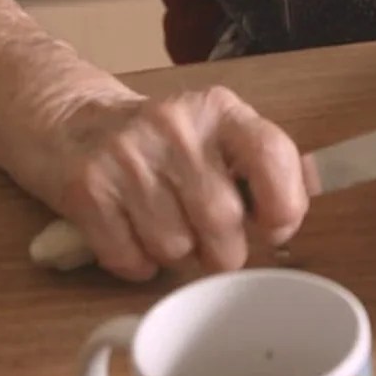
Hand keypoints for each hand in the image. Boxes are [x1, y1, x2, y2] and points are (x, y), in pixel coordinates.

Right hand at [43, 87, 310, 280]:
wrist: (71, 123)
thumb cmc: (166, 142)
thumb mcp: (221, 132)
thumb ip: (267, 164)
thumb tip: (304, 200)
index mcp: (221, 111)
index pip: (272, 155)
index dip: (285, 206)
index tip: (275, 228)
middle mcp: (175, 127)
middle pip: (222, 221)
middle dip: (226, 250)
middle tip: (216, 244)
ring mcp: (127, 157)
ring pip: (176, 247)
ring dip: (179, 255)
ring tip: (168, 227)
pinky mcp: (86, 190)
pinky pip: (131, 259)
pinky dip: (139, 264)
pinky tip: (135, 236)